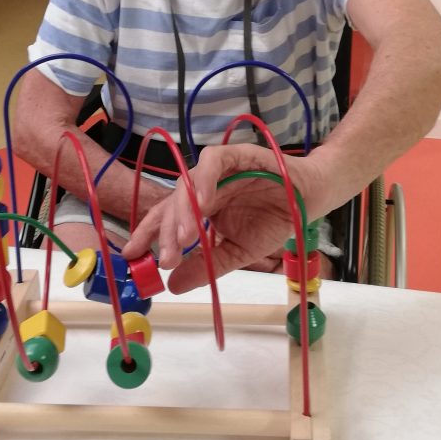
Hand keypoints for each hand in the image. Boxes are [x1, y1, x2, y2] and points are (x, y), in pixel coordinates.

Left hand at [123, 143, 328, 293]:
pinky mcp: (235, 154)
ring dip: (183, 212)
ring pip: (187, 183)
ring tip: (184, 239)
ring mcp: (217, 170)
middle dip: (164, 232)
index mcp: (200, 208)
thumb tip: (173, 285)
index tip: (131, 255)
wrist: (309, 199)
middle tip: (166, 259)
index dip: (146, 234)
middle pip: (172, 204)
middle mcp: (202, 187)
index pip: (165, 218)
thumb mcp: (237, 253)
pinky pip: (213, 162)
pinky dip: (205, 181)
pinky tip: (204, 204)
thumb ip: (207, 266)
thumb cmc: (273, 220)